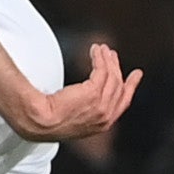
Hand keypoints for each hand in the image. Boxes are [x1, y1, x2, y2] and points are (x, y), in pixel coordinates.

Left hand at [0, 40, 139, 144]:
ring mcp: (101, 105)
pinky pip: (102, 70)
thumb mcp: (70, 118)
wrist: (39, 122)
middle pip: (118, 87)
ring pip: (111, 77)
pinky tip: (96, 50)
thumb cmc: (45, 121)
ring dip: (108, 60)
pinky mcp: (93, 93)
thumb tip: (75, 95)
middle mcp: (105, 116)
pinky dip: (100, 58)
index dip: (130, 87)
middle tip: (112, 55)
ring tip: (102, 49)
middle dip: (116, 68)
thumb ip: (81, 109)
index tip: (134, 76)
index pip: (122, 103)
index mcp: (101, 124)